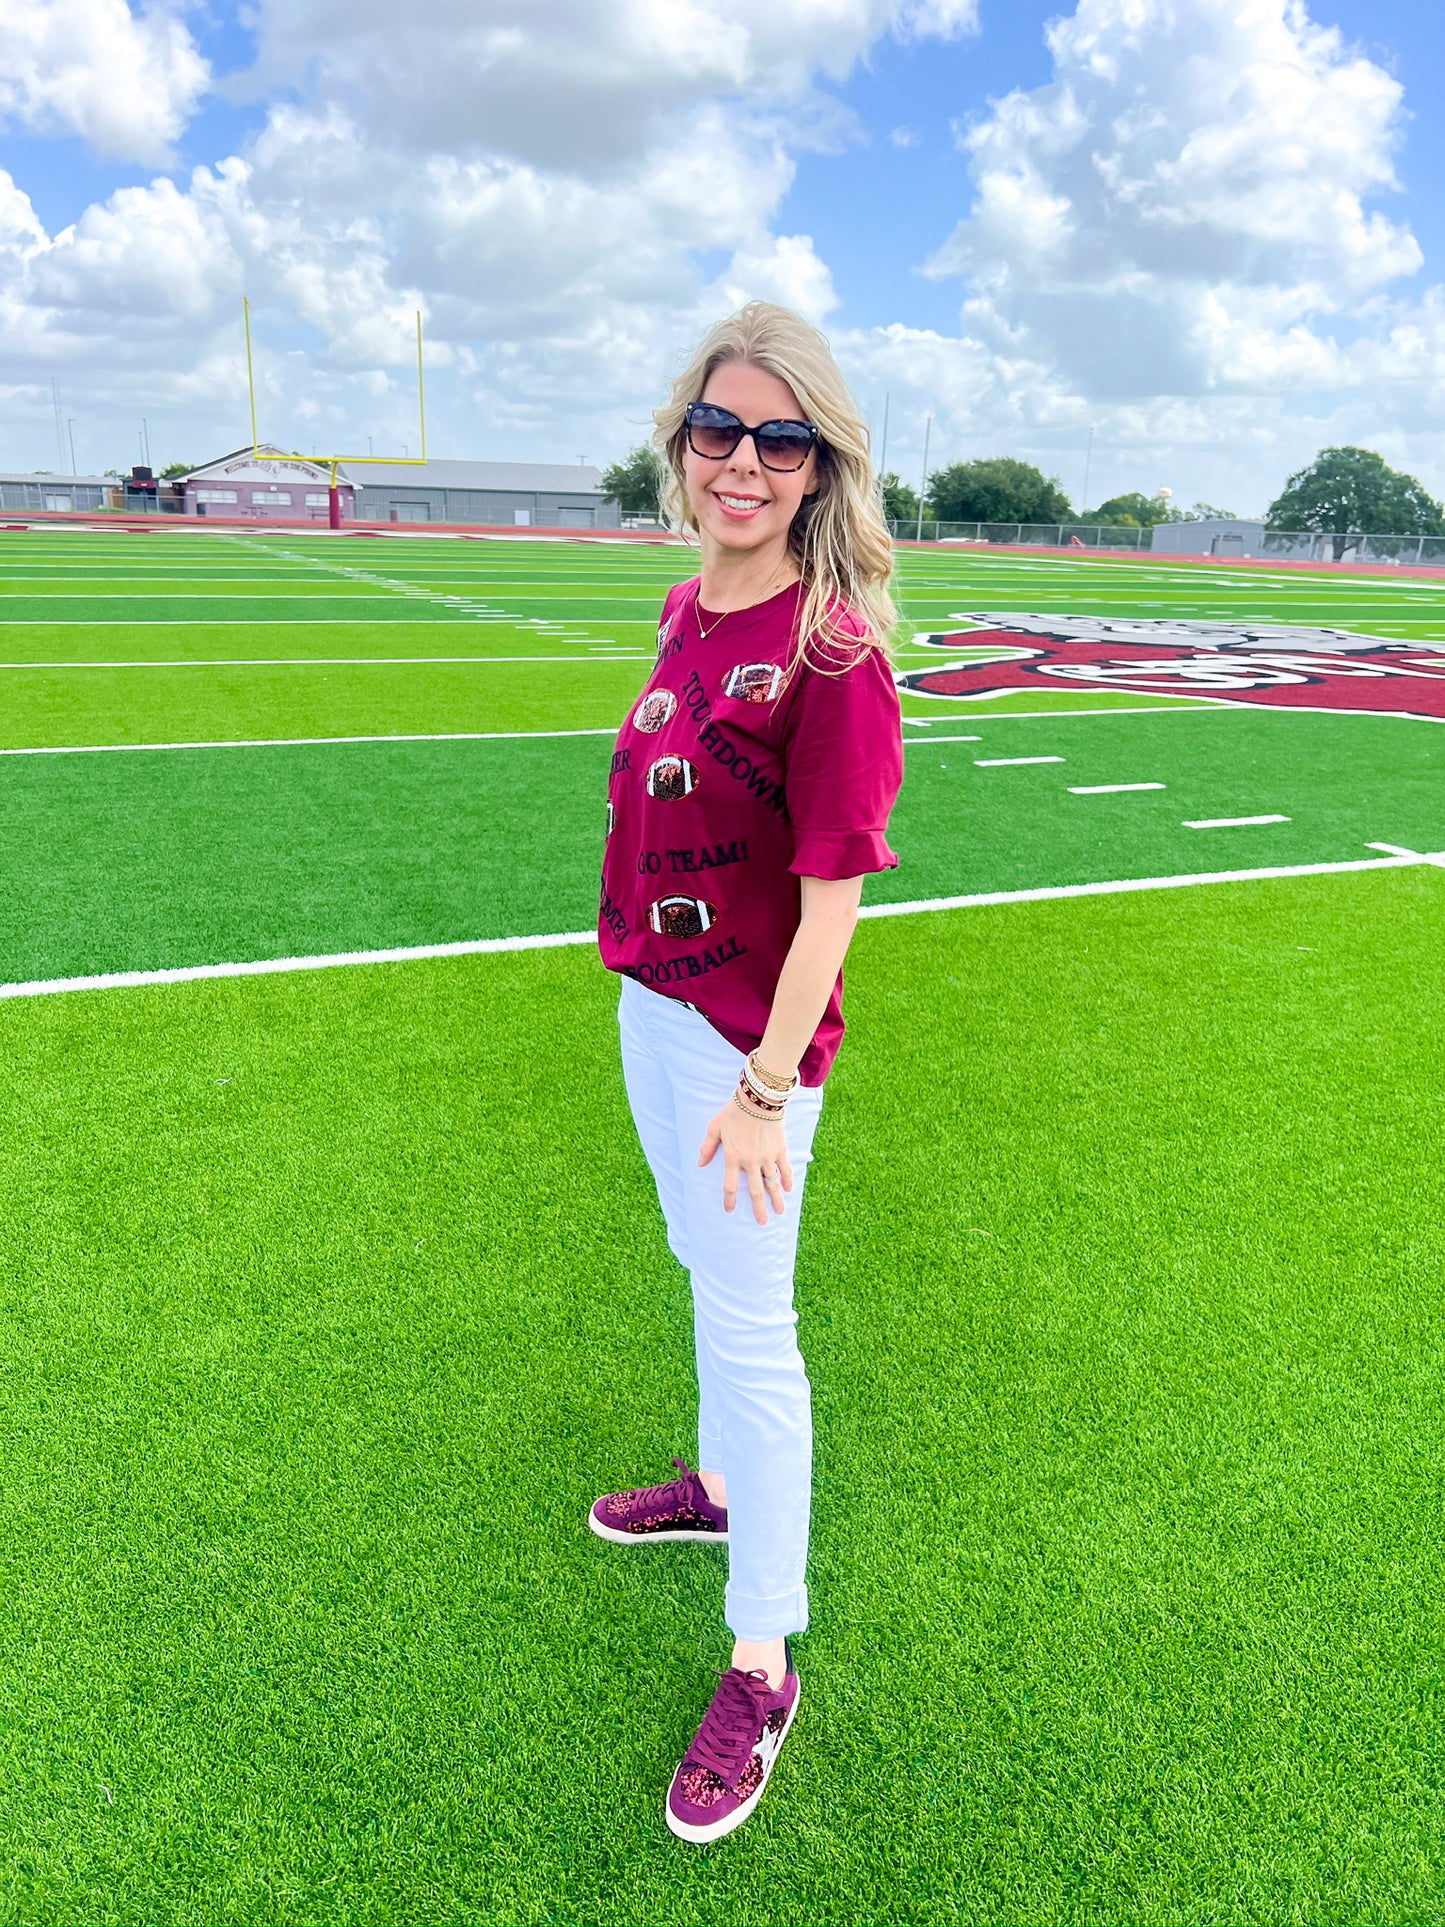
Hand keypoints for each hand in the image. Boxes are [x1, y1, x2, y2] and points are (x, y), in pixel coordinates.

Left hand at [698, 1102, 793, 1224]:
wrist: (759, 1098)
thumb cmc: (734, 1111)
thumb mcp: (715, 1127)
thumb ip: (707, 1147)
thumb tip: (699, 1164)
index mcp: (733, 1157)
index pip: (729, 1185)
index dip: (729, 1200)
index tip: (730, 1210)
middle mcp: (750, 1161)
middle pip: (755, 1191)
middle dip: (758, 1208)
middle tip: (761, 1223)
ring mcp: (767, 1156)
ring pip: (772, 1183)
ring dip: (776, 1199)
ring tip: (779, 1212)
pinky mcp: (780, 1149)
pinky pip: (784, 1169)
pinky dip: (787, 1180)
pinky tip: (788, 1190)